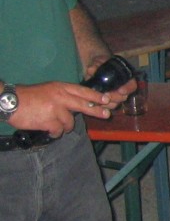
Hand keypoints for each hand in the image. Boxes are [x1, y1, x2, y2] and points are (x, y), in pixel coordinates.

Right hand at [10, 81, 124, 136]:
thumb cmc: (29, 96)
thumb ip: (63, 95)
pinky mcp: (48, 121)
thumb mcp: (49, 89)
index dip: (96, 96)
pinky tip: (49, 130)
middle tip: (106, 114)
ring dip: (65, 126)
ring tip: (56, 125)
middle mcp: (60, 97)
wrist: (10, 102)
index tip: (107, 99)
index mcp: (60, 87)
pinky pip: (58, 130)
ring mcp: (55, 109)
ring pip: (70, 122)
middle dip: (97, 110)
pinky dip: (55, 132)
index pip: (83, 91)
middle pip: (84, 104)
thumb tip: (79, 103)